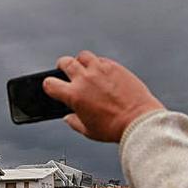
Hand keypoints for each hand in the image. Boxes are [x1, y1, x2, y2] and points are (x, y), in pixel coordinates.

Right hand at [43, 51, 164, 141]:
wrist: (138, 120)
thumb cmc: (115, 128)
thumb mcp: (88, 131)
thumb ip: (74, 122)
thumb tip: (68, 118)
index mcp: (74, 95)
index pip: (50, 83)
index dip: (49, 85)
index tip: (53, 87)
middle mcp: (85, 79)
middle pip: (65, 62)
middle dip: (62, 66)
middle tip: (65, 71)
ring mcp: (100, 70)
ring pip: (83, 56)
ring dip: (81, 62)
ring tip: (84, 69)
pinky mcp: (115, 66)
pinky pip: (101, 59)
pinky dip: (98, 64)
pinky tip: (102, 72)